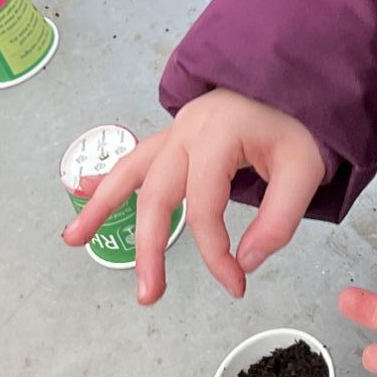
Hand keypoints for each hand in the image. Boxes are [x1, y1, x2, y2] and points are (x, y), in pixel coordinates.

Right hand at [61, 90, 326, 305]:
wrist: (294, 79)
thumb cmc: (298, 124)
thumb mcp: (304, 171)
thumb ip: (278, 220)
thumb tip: (246, 262)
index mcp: (218, 136)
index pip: (205, 210)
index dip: (216, 255)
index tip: (236, 284)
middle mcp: (187, 131)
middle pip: (158, 196)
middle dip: (149, 249)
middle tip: (149, 296)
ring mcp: (176, 131)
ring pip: (131, 172)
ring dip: (101, 207)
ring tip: (72, 239)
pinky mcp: (174, 136)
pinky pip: (136, 159)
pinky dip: (109, 178)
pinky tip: (82, 191)